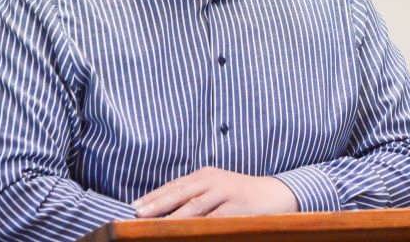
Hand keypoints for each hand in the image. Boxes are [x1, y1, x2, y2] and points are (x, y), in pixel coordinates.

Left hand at [131, 167, 298, 218]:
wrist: (275, 193)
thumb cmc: (240, 193)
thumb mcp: (216, 188)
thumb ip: (195, 195)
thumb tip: (164, 209)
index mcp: (204, 175)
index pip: (173, 186)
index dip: (153, 196)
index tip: (133, 207)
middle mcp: (212, 181)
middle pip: (179, 193)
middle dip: (157, 204)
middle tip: (137, 214)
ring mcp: (225, 193)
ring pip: (194, 207)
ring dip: (173, 217)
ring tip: (156, 226)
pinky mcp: (237, 208)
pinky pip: (214, 220)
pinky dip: (200, 226)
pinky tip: (187, 233)